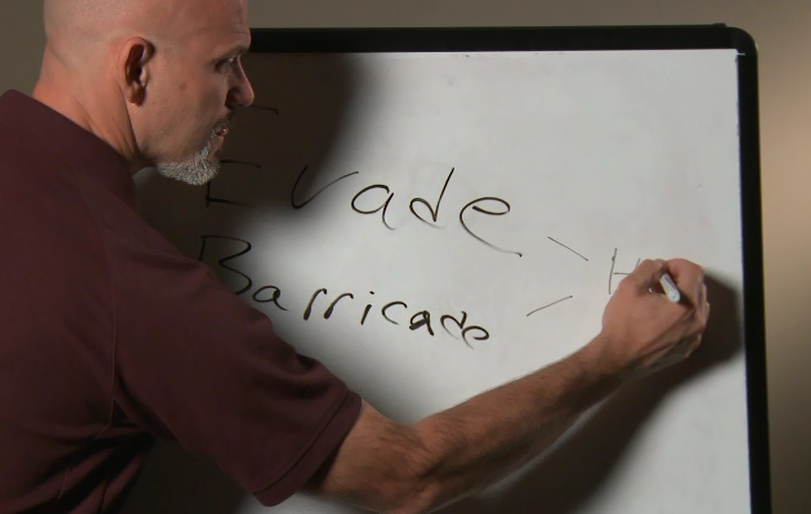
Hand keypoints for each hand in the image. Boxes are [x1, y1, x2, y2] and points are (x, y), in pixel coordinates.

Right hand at [596, 258, 709, 379]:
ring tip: (658, 303)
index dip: (676, 264)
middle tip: (656, 285)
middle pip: (698, 288)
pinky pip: (691, 325)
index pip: (694, 271)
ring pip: (697, 307)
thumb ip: (649, 268)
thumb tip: (661, 266)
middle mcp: (697, 321)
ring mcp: (694, 338)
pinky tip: (659, 321)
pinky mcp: (687, 349)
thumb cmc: (623, 323)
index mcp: (686, 304)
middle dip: (679, 280)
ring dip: (681, 298)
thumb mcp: (629, 287)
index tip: (659, 271)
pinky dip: (680, 316)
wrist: (616, 361)